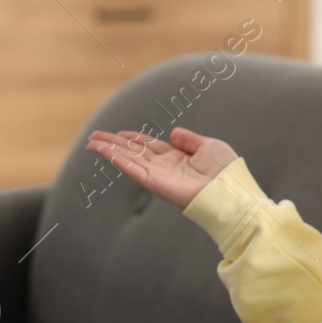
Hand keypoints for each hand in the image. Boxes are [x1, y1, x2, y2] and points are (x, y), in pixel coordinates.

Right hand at [85, 127, 237, 209]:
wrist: (230, 190)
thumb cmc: (226, 170)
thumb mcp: (208, 146)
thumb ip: (189, 139)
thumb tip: (173, 132)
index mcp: (176, 157)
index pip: (148, 146)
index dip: (132, 138)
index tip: (118, 134)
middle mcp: (164, 167)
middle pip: (133, 152)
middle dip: (113, 143)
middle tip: (93, 137)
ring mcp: (158, 176)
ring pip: (127, 160)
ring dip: (108, 150)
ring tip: (91, 143)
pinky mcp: (155, 184)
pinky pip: (132, 170)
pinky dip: (118, 160)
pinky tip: (105, 152)